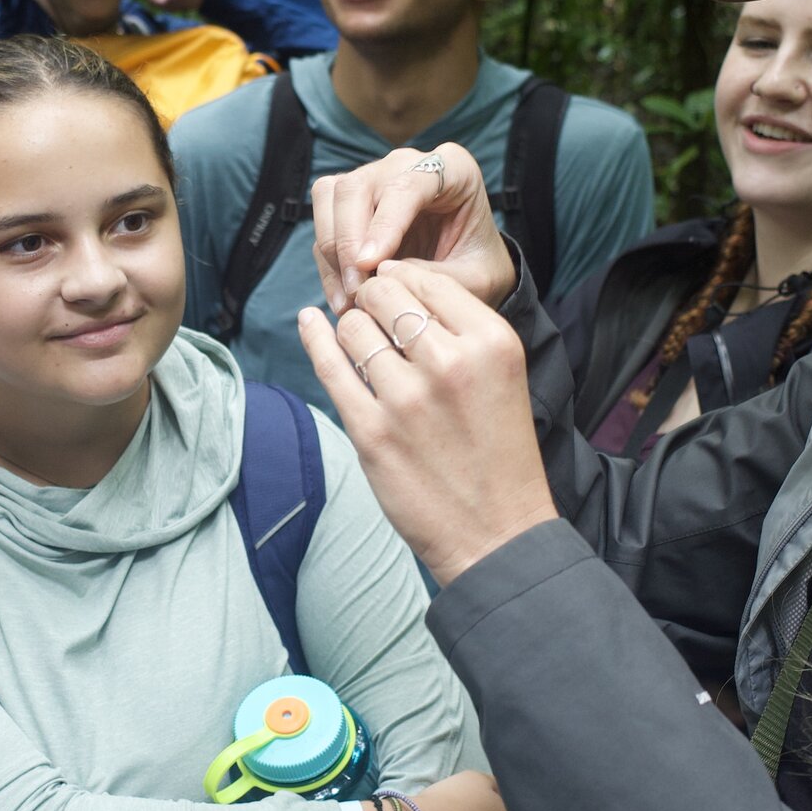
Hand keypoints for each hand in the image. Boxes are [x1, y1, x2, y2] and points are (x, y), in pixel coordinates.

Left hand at [296, 261, 555, 582]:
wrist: (497, 533)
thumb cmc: (497, 452)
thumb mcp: (502, 374)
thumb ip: (458, 327)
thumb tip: (391, 277)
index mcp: (492, 343)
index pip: (427, 280)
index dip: (402, 280)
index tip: (395, 293)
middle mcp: (450, 363)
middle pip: (385, 294)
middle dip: (372, 298)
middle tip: (375, 315)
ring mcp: (407, 399)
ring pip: (353, 328)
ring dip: (352, 330)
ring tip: (364, 347)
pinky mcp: (371, 432)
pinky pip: (329, 366)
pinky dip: (315, 337)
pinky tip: (309, 322)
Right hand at [309, 144, 514, 309]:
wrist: (472, 272)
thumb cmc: (480, 268)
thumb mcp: (476, 280)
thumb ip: (436, 277)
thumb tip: (382, 274)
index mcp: (453, 168)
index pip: (407, 185)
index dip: (384, 225)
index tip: (370, 265)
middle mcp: (408, 164)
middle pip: (358, 186)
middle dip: (349, 241)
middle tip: (356, 290)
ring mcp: (376, 178)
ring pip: (330, 196)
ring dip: (331, 250)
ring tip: (349, 298)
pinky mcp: (352, 202)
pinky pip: (323, 223)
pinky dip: (328, 264)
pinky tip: (344, 298)